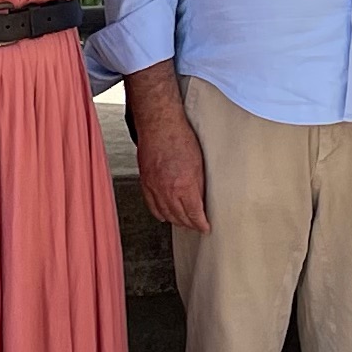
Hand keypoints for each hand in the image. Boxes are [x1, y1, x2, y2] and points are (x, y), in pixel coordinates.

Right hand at [132, 90, 209, 231]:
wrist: (159, 125)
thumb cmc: (179, 137)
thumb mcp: (199, 164)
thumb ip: (199, 186)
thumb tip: (201, 201)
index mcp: (184, 186)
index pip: (194, 215)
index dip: (201, 224)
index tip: (205, 227)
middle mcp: (168, 190)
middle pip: (180, 218)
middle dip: (190, 224)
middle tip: (197, 226)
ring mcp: (154, 188)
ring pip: (165, 214)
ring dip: (176, 221)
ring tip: (183, 222)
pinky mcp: (145, 183)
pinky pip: (152, 206)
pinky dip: (160, 213)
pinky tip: (164, 216)